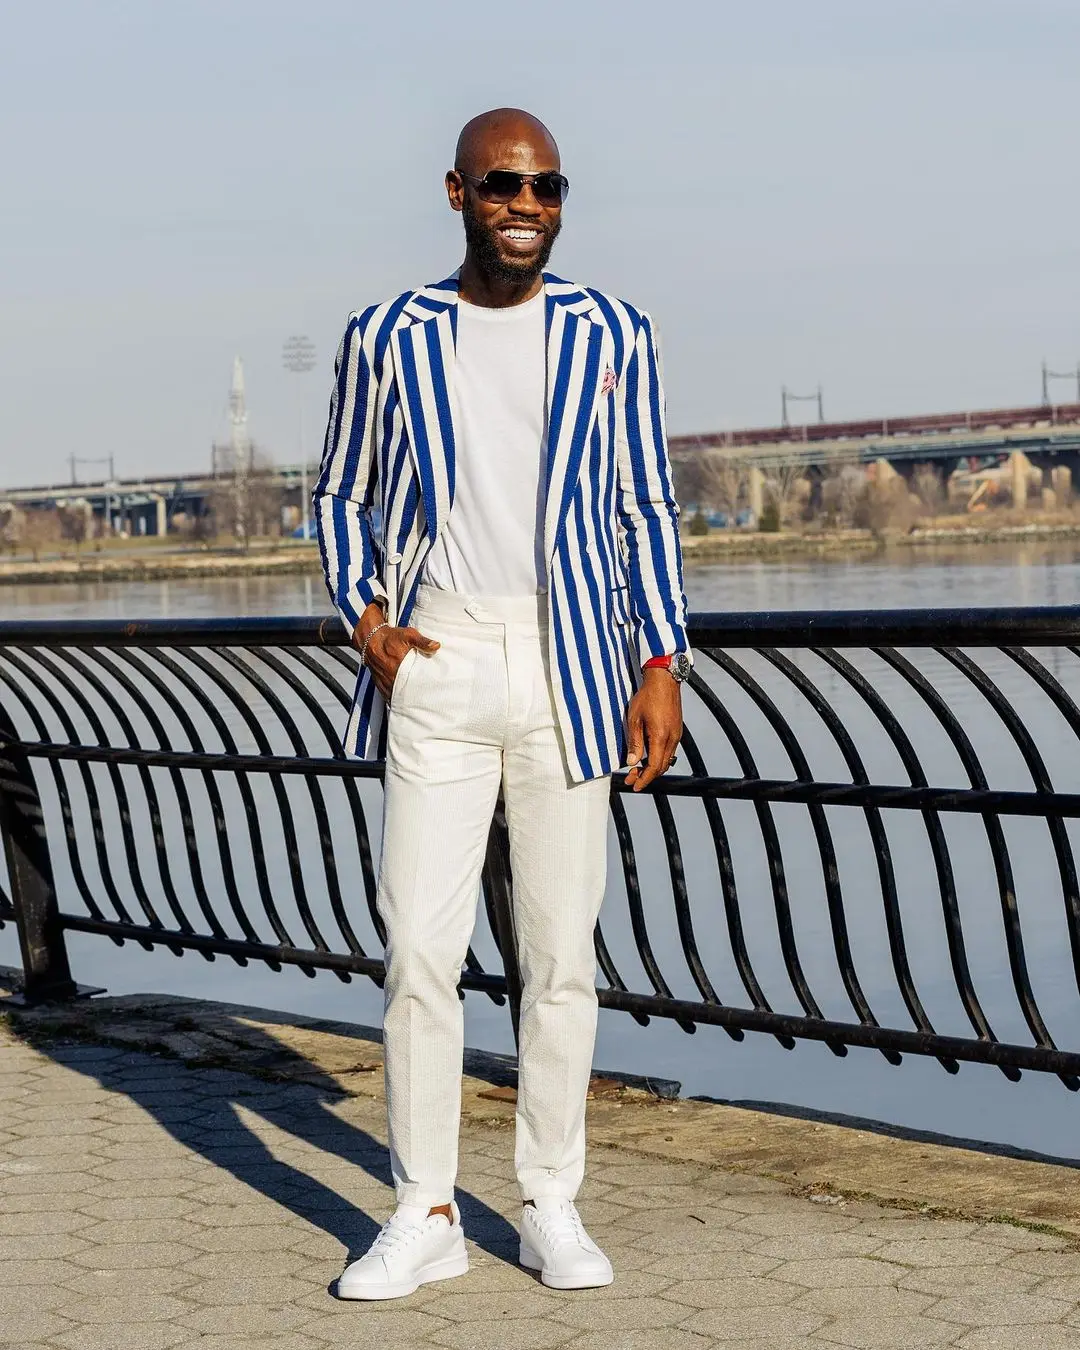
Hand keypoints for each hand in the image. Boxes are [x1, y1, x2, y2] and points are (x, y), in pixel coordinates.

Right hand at [353, 601, 439, 700]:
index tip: (429, 694)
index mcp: (398, 666)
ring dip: (403, 699)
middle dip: (413, 698)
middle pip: (404, 693)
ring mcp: (383, 680)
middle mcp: (390, 675)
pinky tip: (401, 701)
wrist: (371, 637)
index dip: (420, 691)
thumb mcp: (409, 635)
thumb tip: (435, 646)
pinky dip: (393, 698)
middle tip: (423, 701)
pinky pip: (386, 694)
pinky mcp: (379, 682)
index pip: (412, 684)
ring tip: (414, 704)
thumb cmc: (391, 637)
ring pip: (395, 695)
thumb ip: (422, 642)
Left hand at [624, 667, 682, 791]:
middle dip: (646, 776)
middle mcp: (672, 739)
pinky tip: (648, 755)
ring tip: (637, 768)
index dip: (644, 779)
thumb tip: (632, 762)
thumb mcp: (634, 720)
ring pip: (666, 760)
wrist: (664, 681)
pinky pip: (669, 751)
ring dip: (653, 768)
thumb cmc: (648, 697)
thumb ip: (634, 743)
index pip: (654, 767)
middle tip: (631, 778)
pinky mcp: (677, 731)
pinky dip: (658, 758)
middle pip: (661, 767)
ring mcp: (676, 736)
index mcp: (660, 737)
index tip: (635, 786)